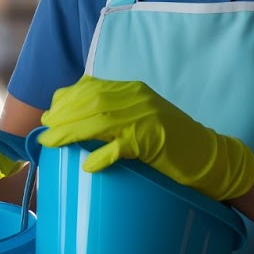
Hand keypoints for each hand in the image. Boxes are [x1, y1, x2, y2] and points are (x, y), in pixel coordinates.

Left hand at [37, 75, 253, 200]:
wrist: (207, 155)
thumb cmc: (171, 141)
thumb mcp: (141, 117)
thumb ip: (114, 114)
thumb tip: (74, 123)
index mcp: (133, 91)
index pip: (91, 87)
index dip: (65, 99)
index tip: (50, 115)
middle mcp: (137, 99)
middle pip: (91, 102)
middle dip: (62, 115)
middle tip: (46, 131)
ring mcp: (147, 119)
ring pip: (100, 121)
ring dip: (71, 132)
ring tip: (52, 144)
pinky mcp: (154, 142)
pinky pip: (121, 146)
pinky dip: (102, 156)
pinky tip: (88, 166)